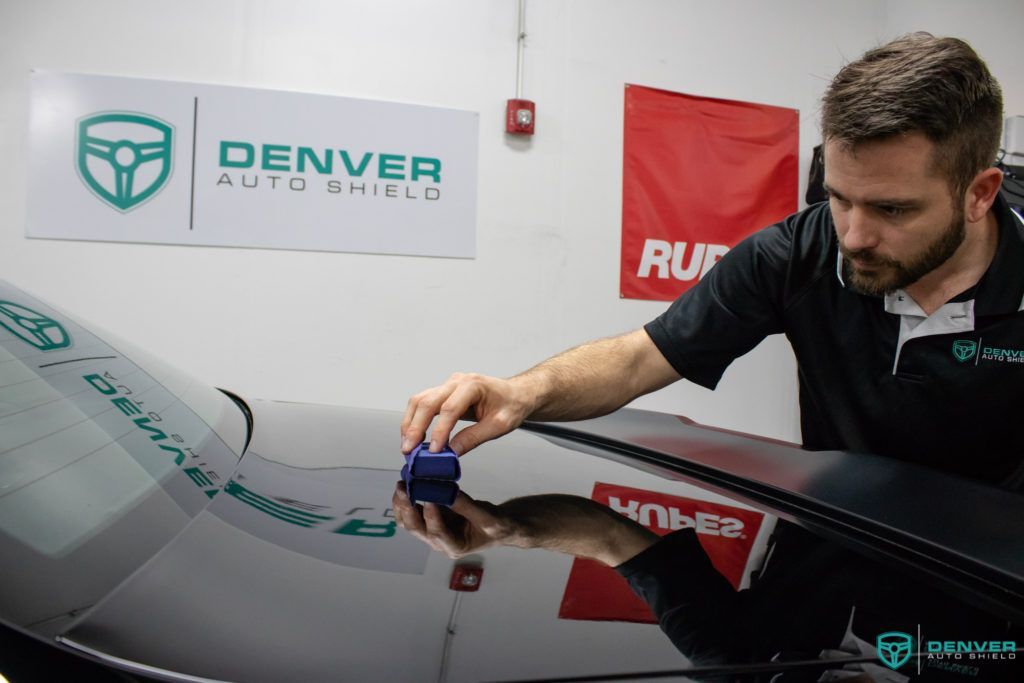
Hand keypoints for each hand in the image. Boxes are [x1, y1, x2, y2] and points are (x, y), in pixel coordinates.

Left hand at [392, 481, 519, 558]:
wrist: (497, 528)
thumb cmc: (495, 527)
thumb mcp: (487, 517)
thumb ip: (467, 507)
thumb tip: (448, 491)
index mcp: (454, 546)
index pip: (438, 533)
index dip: (431, 517)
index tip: (429, 499)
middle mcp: (439, 542)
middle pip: (416, 529)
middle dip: (407, 508)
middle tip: (403, 488)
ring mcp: (433, 531)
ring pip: (409, 522)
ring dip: (402, 504)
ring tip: (401, 484)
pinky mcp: (431, 520)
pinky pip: (414, 512)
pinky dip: (408, 498)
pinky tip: (408, 482)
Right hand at [401, 372, 536, 455]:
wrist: (516, 393)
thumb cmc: (512, 405)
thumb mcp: (499, 425)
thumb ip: (474, 438)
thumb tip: (450, 453)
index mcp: (473, 385)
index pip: (450, 408)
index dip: (439, 431)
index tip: (434, 451)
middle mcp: (457, 381)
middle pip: (427, 401)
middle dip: (415, 427)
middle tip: (408, 450)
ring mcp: (448, 385)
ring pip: (420, 400)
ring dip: (410, 423)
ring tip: (407, 446)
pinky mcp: (443, 393)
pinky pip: (423, 403)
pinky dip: (415, 420)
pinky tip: (414, 437)